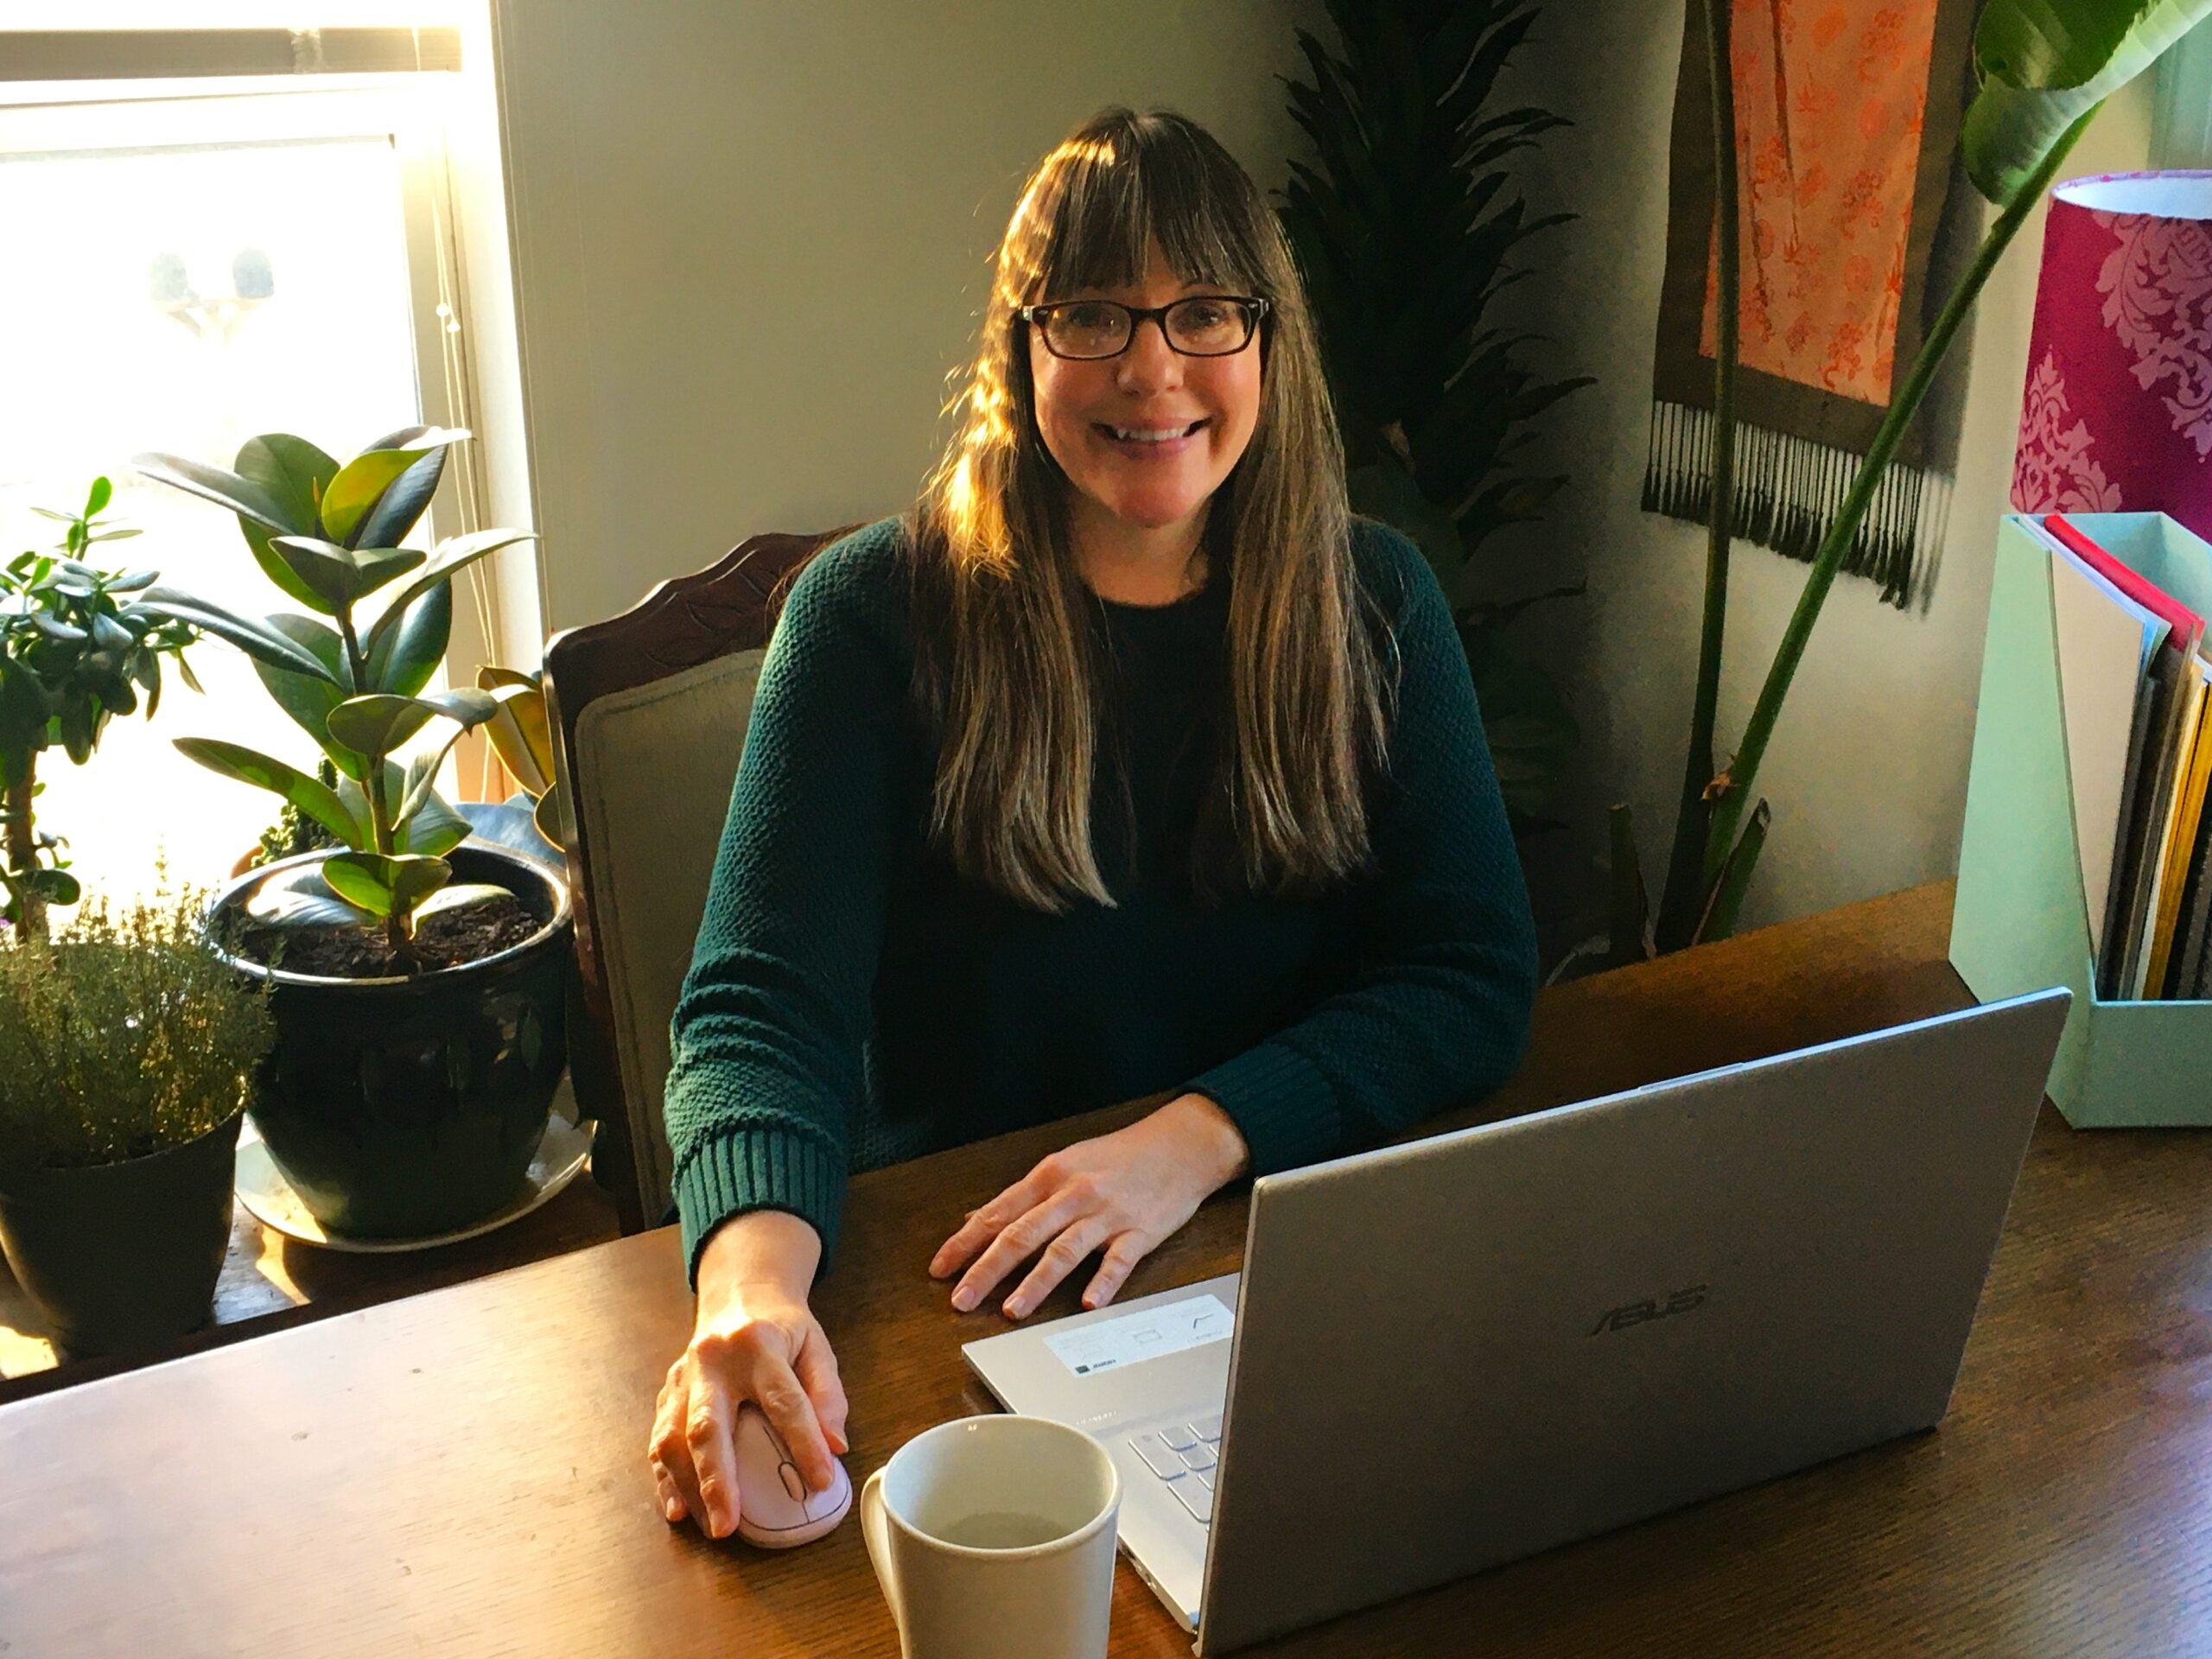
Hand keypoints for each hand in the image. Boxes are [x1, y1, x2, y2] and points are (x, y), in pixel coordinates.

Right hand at [647, 1210, 849, 1539]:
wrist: (739, 1293)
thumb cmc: (782, 1327)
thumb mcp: (816, 1347)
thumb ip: (828, 1394)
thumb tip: (834, 1446)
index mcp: (758, 1345)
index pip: (783, 1400)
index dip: (804, 1442)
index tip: (821, 1480)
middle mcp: (712, 1361)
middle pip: (707, 1425)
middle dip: (716, 1480)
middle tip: (729, 1525)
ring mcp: (682, 1376)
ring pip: (672, 1438)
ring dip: (688, 1487)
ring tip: (710, 1526)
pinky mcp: (666, 1392)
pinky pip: (658, 1439)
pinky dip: (665, 1478)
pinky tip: (677, 1509)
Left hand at [929, 1093, 1248, 1319]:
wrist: (1179, 1145)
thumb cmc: (1120, 1156)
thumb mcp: (1065, 1164)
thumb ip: (1022, 1196)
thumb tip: (977, 1216)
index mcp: (1050, 1175)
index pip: (998, 1212)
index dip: (966, 1242)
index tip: (941, 1269)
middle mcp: (1074, 1193)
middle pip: (1022, 1234)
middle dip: (987, 1270)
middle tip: (962, 1299)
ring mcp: (1107, 1214)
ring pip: (1064, 1250)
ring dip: (1036, 1283)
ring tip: (1012, 1310)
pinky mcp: (1139, 1231)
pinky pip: (1118, 1260)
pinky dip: (1102, 1282)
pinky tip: (1089, 1303)